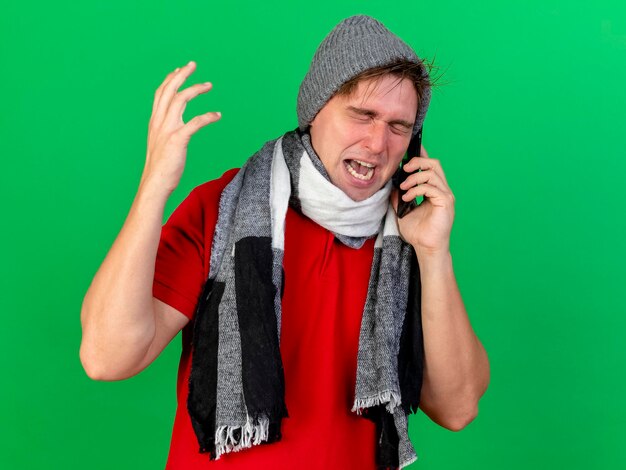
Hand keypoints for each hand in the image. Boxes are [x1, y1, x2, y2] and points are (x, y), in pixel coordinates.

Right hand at [141, 60, 220, 194]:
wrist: (154, 184)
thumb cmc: (160, 168)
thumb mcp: (159, 144)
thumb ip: (165, 132)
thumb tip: (174, 129)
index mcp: (154, 122)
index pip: (160, 94)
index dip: (170, 79)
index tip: (179, 70)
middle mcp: (159, 122)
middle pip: (169, 90)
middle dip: (181, 75)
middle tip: (193, 64)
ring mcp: (167, 130)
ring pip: (180, 100)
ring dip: (196, 89)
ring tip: (209, 85)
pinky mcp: (177, 140)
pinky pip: (195, 122)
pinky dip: (208, 116)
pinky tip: (217, 115)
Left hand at [391, 144, 454, 257]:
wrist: (425, 247)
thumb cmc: (418, 232)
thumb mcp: (403, 211)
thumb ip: (399, 197)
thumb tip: (392, 185)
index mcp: (434, 190)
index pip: (430, 166)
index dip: (421, 155)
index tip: (410, 149)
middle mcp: (442, 190)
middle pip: (435, 164)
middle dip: (417, 162)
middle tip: (403, 169)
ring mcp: (446, 195)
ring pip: (433, 173)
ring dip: (414, 177)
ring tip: (403, 188)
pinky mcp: (446, 202)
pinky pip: (431, 187)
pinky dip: (417, 189)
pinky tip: (407, 197)